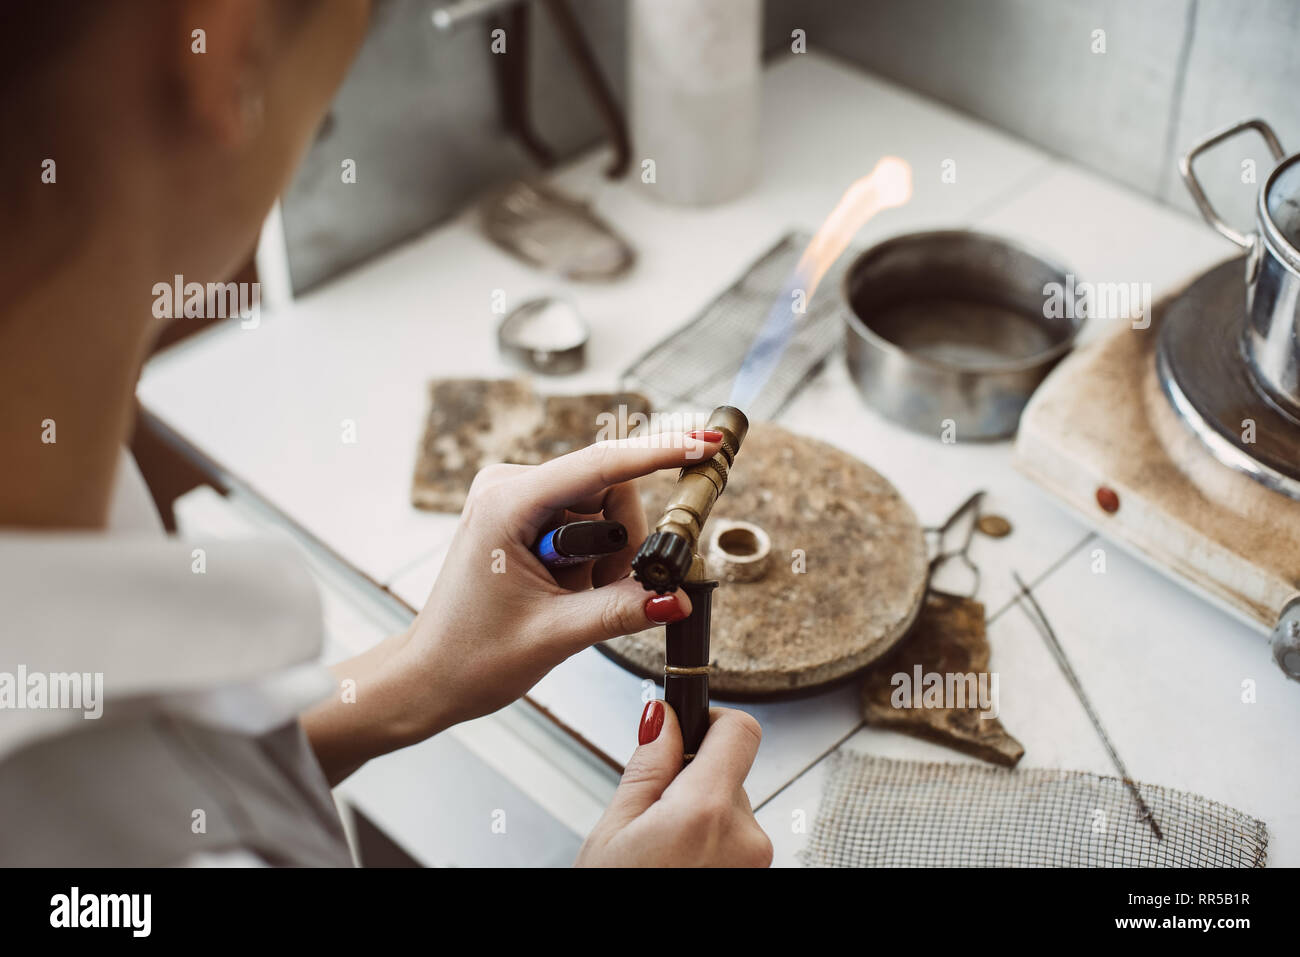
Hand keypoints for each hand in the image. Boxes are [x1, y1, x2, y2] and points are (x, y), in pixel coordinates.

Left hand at [305, 430, 723, 781]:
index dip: (658, 454)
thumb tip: (678, 597)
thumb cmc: (472, 657)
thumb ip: (621, 610)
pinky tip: (565, 590)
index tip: (703, 444)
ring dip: (606, 558)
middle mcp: (508, 486)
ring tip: (571, 599)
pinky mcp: (522, 513)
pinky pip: (585, 520)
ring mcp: (514, 496)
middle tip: (603, 592)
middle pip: (609, 488)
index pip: (600, 466)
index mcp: (506, 504)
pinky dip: (592, 558)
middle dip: (622, 544)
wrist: (431, 675)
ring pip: (602, 507)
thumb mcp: (557, 636)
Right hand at [576, 702, 772, 866]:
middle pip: (731, 774)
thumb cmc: (612, 897)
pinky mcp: (756, 881)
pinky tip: (677, 869)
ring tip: (661, 854)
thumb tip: (664, 715)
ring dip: (701, 819)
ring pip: (732, 812)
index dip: (712, 719)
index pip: (741, 731)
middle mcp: (745, 838)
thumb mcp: (615, 828)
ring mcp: (756, 865)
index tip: (687, 728)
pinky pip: (735, 845)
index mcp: (705, 812)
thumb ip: (648, 765)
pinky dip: (709, 848)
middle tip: (651, 817)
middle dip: (693, 782)